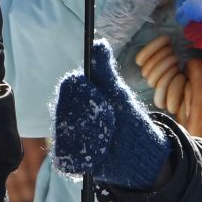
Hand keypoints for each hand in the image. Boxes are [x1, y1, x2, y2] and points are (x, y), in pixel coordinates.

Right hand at [50, 40, 171, 188]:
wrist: (136, 152)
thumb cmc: (128, 118)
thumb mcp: (118, 94)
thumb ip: (105, 70)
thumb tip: (99, 44)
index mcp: (77, 95)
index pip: (70, 85)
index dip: (87, 92)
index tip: (104, 100)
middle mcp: (65, 114)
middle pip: (65, 110)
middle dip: (92, 117)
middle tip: (110, 122)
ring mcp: (65, 136)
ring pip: (65, 133)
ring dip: (91, 136)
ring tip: (107, 139)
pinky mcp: (68, 157)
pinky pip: (66, 155)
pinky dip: (85, 155)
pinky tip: (99, 153)